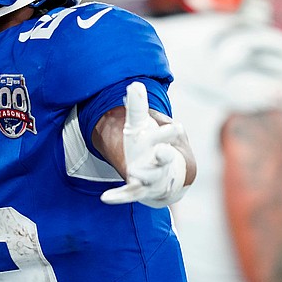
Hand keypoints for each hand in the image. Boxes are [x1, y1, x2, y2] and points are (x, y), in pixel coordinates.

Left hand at [100, 82, 188, 208]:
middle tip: (163, 151)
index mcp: (161, 142)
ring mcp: (150, 177)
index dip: (170, 132)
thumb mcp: (141, 125)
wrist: (164, 177)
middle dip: (164, 155)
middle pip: (164, 158)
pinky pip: (128, 194)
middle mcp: (158, 161)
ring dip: (145, 175)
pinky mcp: (138, 189)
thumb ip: (137, 107)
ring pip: (150, 178)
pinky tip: (105, 198)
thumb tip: (134, 84)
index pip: (168, 135)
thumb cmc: (150, 145)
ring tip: (135, 172)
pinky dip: (118, 196)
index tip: (175, 127)